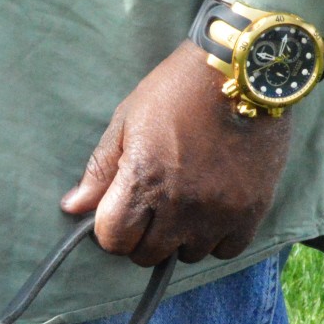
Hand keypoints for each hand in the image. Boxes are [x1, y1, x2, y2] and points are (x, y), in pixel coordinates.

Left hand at [61, 40, 291, 266]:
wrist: (245, 68)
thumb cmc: (178, 90)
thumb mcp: (128, 120)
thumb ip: (101, 169)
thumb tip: (72, 208)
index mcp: (142, 180)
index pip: (113, 240)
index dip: (112, 230)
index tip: (122, 212)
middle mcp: (179, 205)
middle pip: (148, 255)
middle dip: (144, 236)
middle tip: (155, 207)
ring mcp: (217, 211)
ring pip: (188, 254)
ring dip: (183, 237)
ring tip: (188, 203)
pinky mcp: (251, 210)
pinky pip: (227, 250)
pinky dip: (219, 237)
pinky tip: (215, 210)